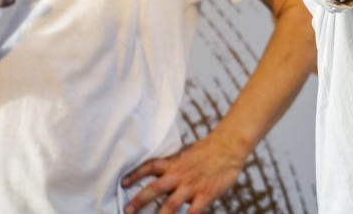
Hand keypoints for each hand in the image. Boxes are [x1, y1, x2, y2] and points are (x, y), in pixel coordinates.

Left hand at [121, 133, 246, 213]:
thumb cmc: (208, 150)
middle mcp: (179, 175)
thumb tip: (159, 171)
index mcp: (174, 163)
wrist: (229, 145)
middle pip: (154, 189)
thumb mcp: (186, 153)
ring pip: (170, 205)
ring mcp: (192, 186)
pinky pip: (192, 213)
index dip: (135, 174)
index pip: (150, 167)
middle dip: (138, 201)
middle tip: (126, 210)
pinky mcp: (205, 195)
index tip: (123, 182)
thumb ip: (173, 164)